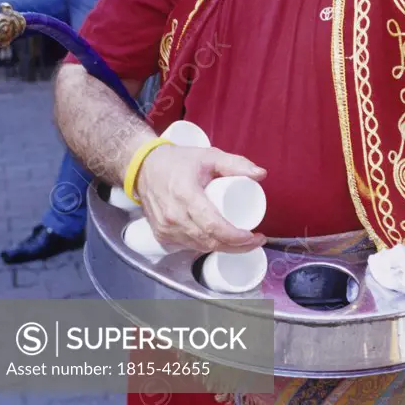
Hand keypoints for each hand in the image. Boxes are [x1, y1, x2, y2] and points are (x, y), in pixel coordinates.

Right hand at [136, 144, 267, 253]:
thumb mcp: (209, 156)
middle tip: (255, 240)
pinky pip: (188, 246)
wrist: (143, 167)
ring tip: (242, 241)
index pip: (213, 226)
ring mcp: (165, 228)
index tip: (254, 235)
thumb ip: (236, 163)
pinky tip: (220, 242)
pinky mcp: (161, 235)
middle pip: (209, 241)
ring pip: (200, 247)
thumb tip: (261, 174)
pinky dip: (206, 246)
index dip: (236, 237)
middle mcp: (173, 216)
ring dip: (223, 248)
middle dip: (236, 246)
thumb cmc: (178, 161)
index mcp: (185, 195)